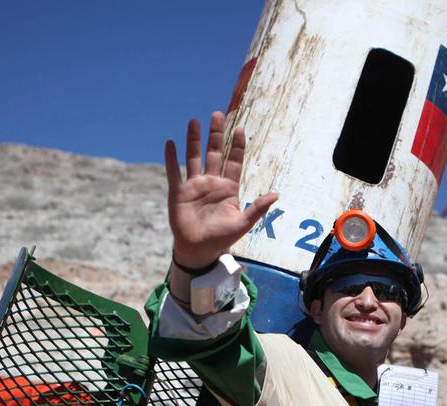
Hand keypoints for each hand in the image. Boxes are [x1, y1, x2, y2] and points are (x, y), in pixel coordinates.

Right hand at [165, 111, 277, 269]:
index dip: (237, 145)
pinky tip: (170, 143)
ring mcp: (194, 186)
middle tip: (217, 114)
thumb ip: (258, 208)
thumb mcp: (243, 223)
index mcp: (228, 188)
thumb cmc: (222, 238)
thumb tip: (276, 194)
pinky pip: (174, 172)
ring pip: (194, 157)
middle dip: (216, 135)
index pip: (234, 162)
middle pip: (214, 153)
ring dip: (193, 140)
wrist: (199, 250)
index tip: (240, 129)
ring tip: (194, 121)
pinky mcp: (178, 192)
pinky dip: (171, 158)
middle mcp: (212, 182)